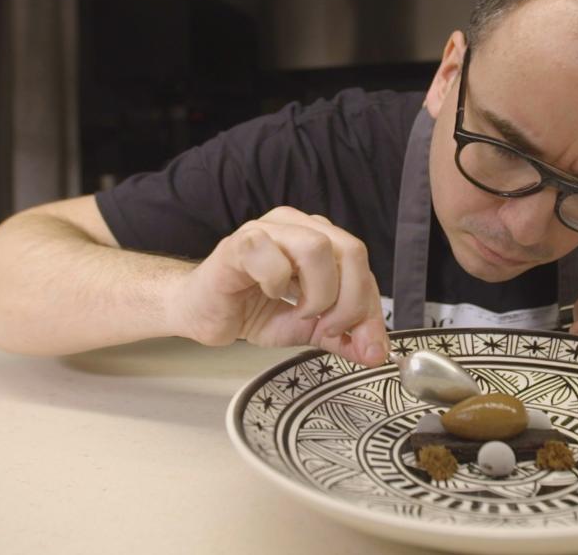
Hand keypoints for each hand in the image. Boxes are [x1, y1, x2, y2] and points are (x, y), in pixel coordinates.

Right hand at [171, 206, 389, 366]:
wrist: (201, 313)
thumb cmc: (250, 310)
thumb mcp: (308, 328)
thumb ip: (343, 335)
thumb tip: (376, 351)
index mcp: (321, 239)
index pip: (363, 267)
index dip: (370, 309)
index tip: (369, 346)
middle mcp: (299, 226)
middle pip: (351, 250)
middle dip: (350, 301)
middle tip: (329, 327)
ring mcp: (268, 230)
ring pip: (318, 248)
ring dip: (318, 292)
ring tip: (300, 311)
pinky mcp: (239, 243)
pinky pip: (273, 257)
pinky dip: (278, 284)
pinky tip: (268, 294)